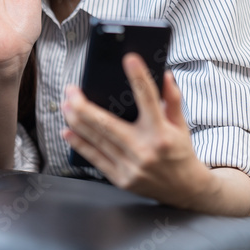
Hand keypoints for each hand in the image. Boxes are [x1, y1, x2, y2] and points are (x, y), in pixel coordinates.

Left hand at [60, 53, 213, 209]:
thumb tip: (165, 75)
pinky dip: (80, 144)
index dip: (139, 77)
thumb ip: (173, 99)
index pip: (149, 99)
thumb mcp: (181, 125)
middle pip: (107, 124)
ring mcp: (131, 166)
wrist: (184, 190)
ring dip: (77, 121)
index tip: (129, 60)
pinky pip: (95, 159)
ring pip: (97, 140)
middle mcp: (145, 149)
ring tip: (65, 105)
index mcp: (162, 132)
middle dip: (84, 106)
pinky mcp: (121, 179)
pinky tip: (68, 131)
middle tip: (71, 91)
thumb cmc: (180, 152)